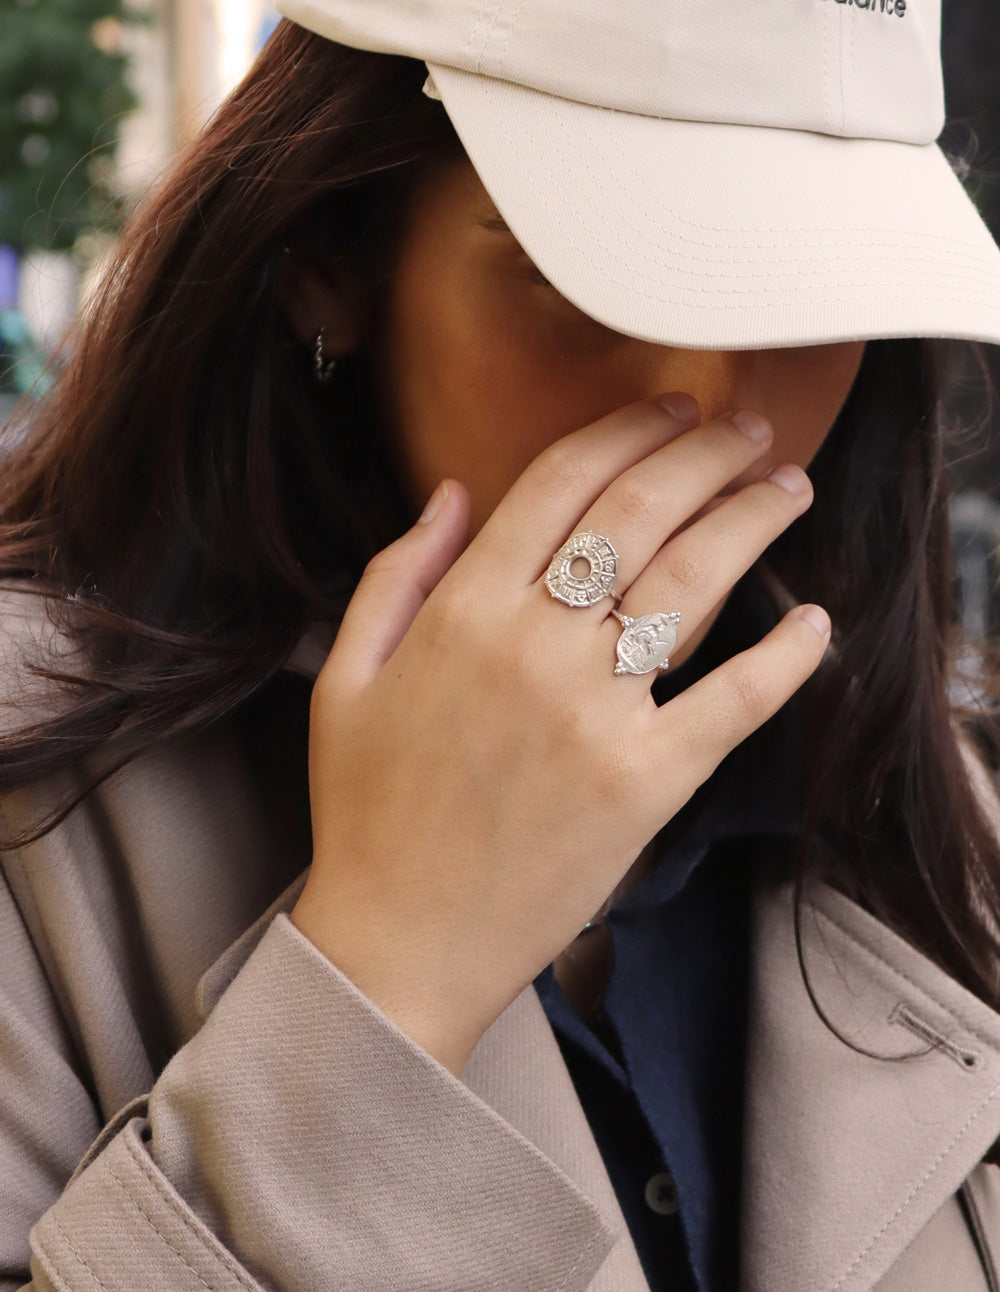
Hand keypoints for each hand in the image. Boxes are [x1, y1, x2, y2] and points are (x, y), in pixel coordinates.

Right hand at [290, 394, 829, 1073]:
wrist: (400, 943)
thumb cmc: (366, 812)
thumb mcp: (344, 679)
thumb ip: (396, 573)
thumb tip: (455, 492)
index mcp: (460, 612)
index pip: (560, 482)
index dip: (625, 429)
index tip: (670, 408)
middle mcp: (533, 646)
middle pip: (641, 512)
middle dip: (707, 452)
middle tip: (749, 431)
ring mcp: (594, 714)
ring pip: (695, 584)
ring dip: (753, 521)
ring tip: (788, 489)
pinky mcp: (646, 783)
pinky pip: (734, 702)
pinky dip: (785, 658)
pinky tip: (814, 621)